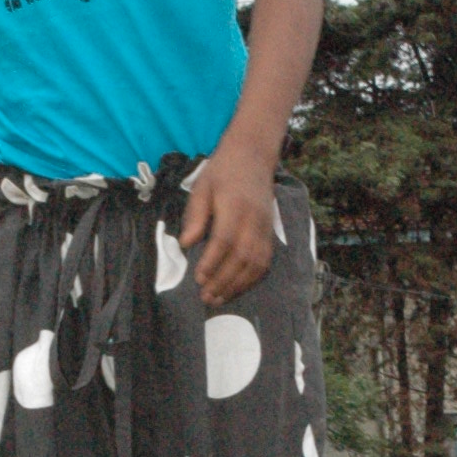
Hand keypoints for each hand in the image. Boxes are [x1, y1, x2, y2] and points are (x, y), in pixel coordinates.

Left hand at [178, 140, 276, 306]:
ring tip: (218, 299)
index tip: (198, 278)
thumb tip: (185, 244)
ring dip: (237, 285)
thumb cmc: (222, 172)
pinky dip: (252, 279)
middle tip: (206, 297)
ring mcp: (265, 228)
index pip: (225, 240)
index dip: (212, 262)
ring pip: (255, 263)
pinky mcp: (270, 233)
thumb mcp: (201, 188)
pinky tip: (237, 289)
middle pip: (242, 257)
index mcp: (235, 206)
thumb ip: (195, 216)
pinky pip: (265, 262)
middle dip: (223, 281)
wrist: (253, 157)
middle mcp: (254, 219)